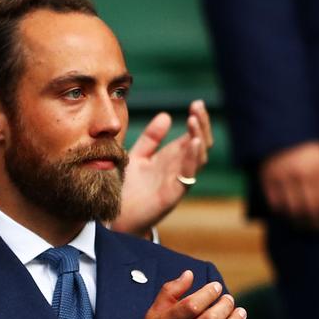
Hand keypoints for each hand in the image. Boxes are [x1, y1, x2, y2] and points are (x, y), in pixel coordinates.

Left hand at [114, 100, 213, 238]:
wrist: (117, 216)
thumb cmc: (128, 188)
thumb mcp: (138, 156)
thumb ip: (151, 138)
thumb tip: (166, 115)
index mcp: (173, 157)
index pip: (192, 135)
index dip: (197, 120)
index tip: (196, 103)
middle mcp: (179, 168)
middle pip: (200, 143)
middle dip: (201, 124)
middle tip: (198, 106)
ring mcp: (178, 181)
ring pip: (199, 158)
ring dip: (199, 138)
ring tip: (194, 121)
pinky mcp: (173, 195)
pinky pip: (188, 176)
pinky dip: (193, 160)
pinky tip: (193, 143)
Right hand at [258, 140, 318, 231]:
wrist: (279, 129)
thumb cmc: (306, 148)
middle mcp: (301, 171)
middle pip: (311, 209)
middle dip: (316, 225)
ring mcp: (282, 175)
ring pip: (292, 210)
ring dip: (298, 223)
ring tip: (303, 228)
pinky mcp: (267, 178)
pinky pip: (275, 204)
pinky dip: (282, 213)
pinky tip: (288, 217)